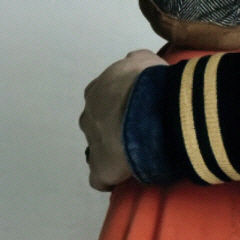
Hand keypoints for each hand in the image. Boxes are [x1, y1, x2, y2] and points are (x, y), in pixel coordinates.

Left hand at [80, 49, 166, 190]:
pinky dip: (112, 179)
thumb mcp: (146, 61)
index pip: (106, 101)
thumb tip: (136, 62)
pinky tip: (127, 178)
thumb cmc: (150, 83)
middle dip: (116, 129)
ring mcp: (92, 142)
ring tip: (138, 157)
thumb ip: (138, 62)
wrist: (151, 110)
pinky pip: (101, 177)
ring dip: (115, 153)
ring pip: (100, 149)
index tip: (141, 113)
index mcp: (97, 90)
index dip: (124, 108)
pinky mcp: (100, 168)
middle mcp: (88, 114)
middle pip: (99, 125)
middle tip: (142, 134)